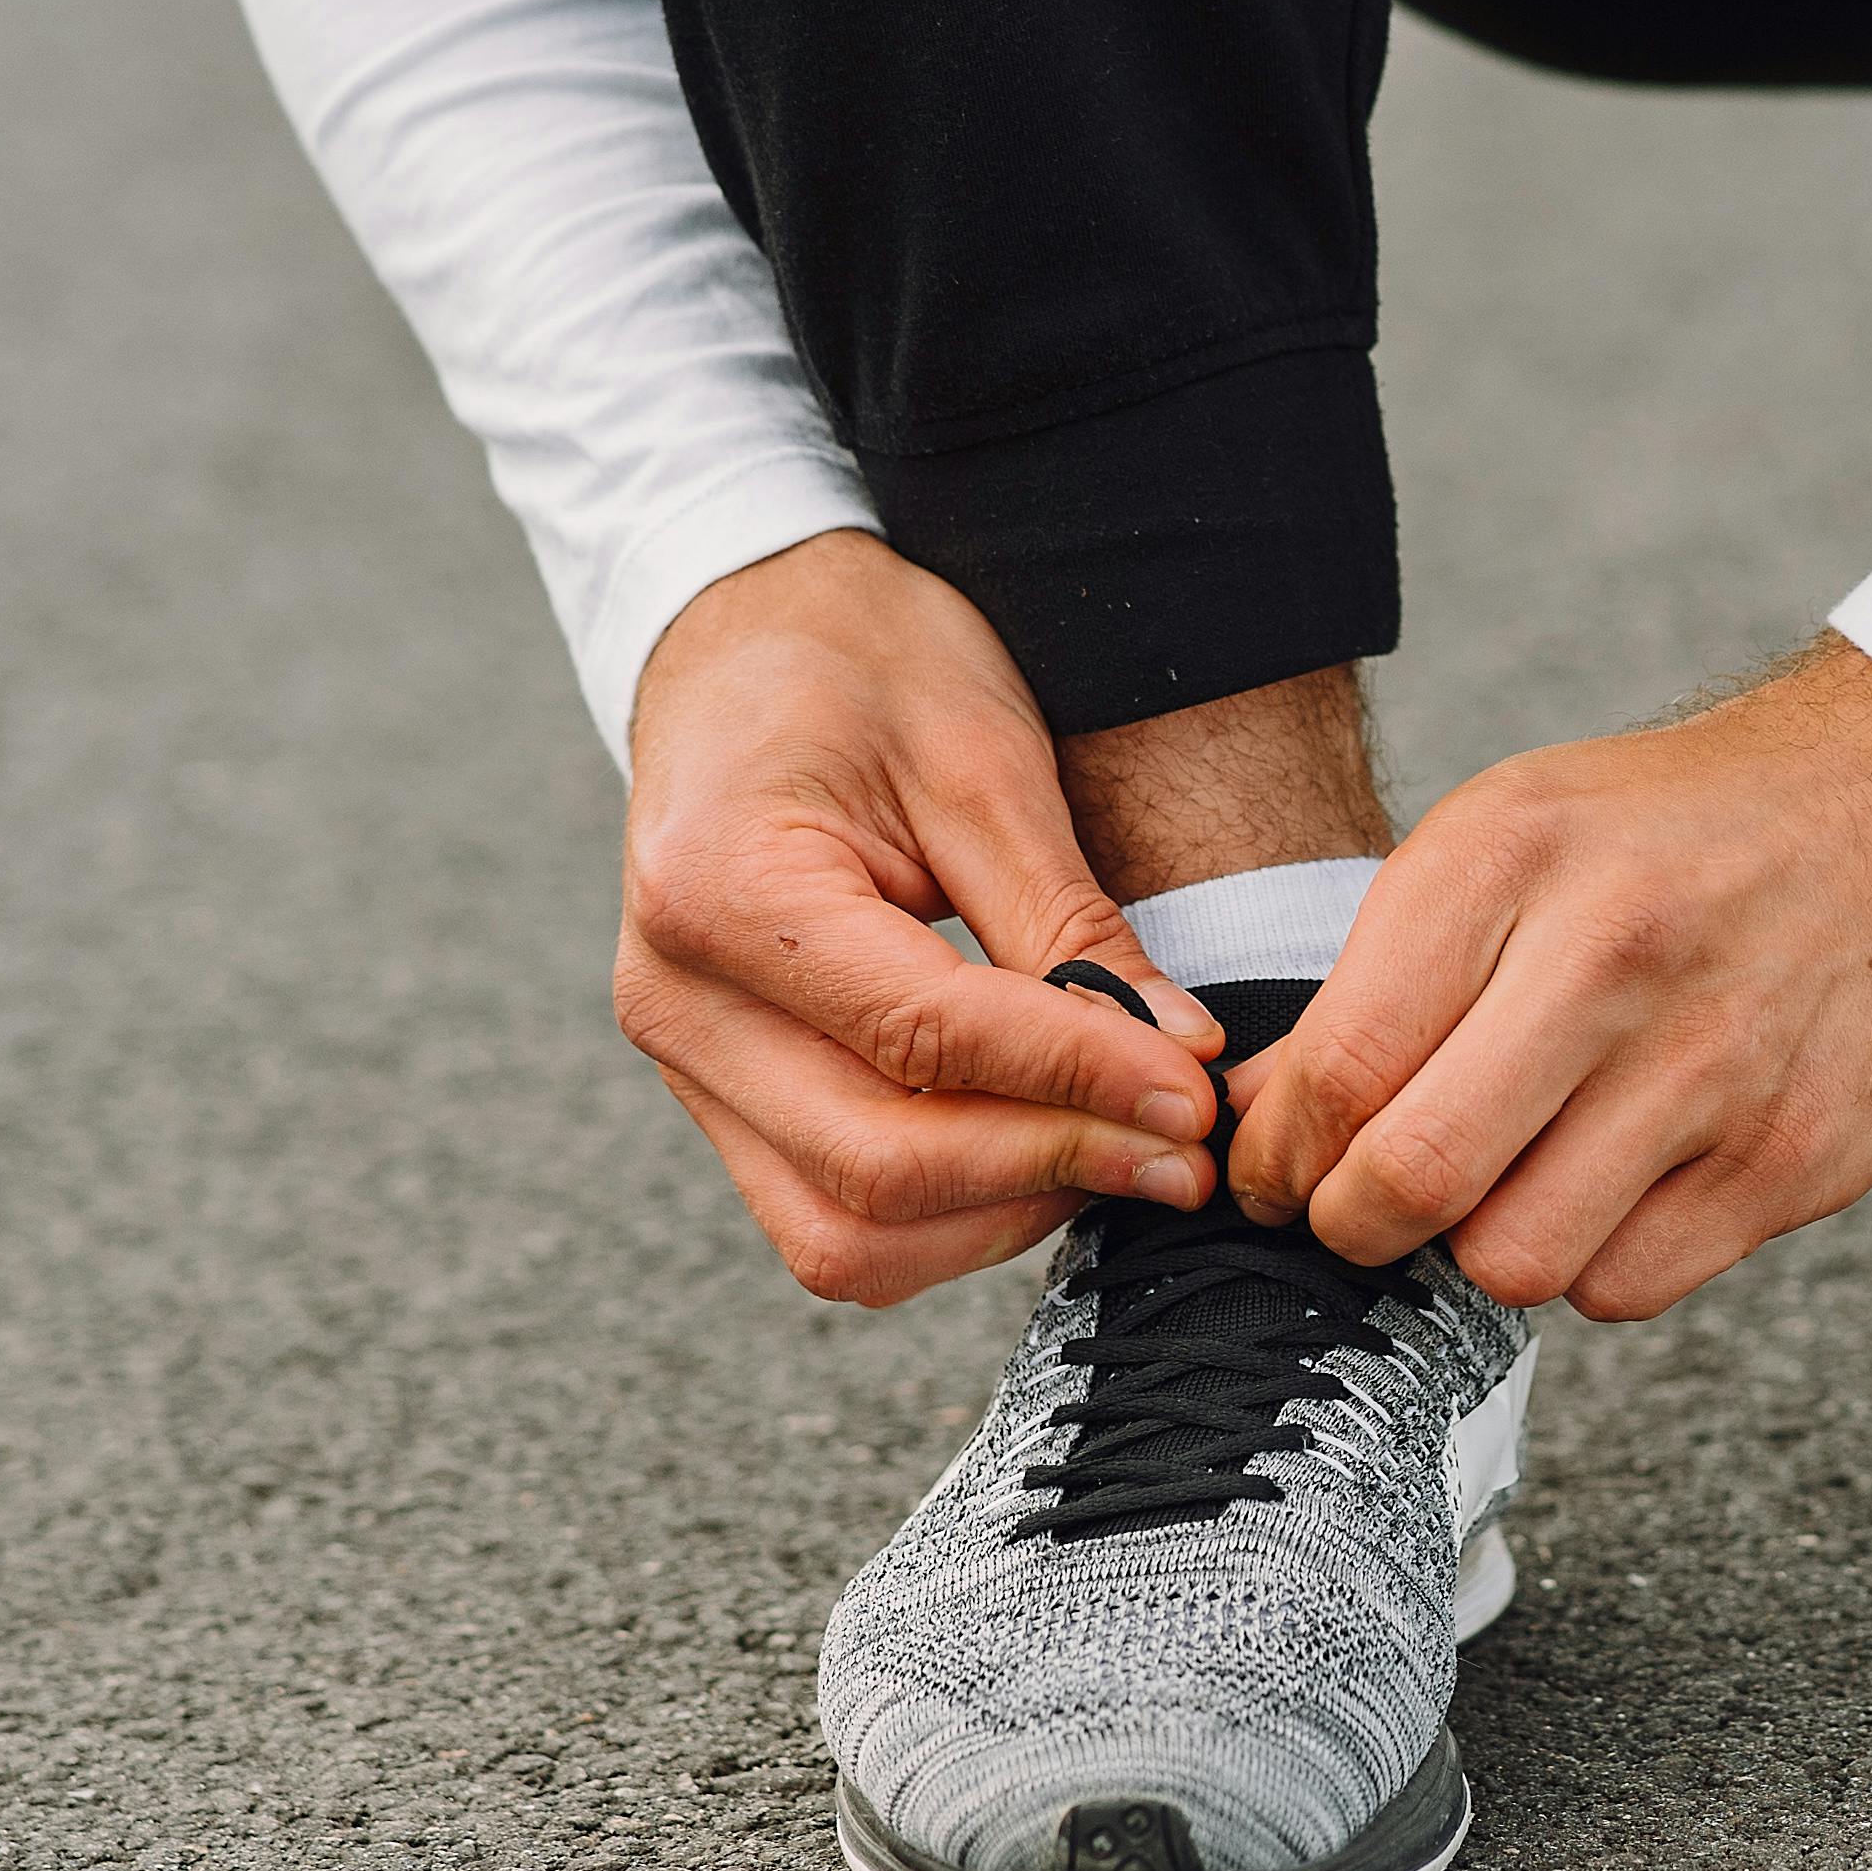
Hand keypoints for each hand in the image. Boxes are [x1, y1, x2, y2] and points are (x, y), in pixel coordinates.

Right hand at [614, 535, 1228, 1303]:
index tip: (1195, 1094)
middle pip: (875, 1167)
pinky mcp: (720, 1098)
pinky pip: (831, 1219)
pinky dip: (951, 1217)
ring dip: (1002, 1216)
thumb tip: (1178, 1058)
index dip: (1076, 1079)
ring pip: (846, 1234)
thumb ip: (1070, 921)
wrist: (741, 637)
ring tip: (1125, 1153)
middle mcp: (676, 1001)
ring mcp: (686, 1064)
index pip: (922, 1038)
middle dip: (1051, 1168)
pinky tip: (1044, 1152)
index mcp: (719, 891)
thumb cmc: (860, 666)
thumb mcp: (980, 759)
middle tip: (1186, 1151)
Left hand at [1223, 639, 1871, 1320]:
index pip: (1342, 1067)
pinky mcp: (1797, 1154)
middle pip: (1414, 1180)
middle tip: (1365, 1210)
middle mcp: (1618, 953)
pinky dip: (1595, 1261)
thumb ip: (1382, 974)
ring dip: (1482, 1249)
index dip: (1284, 1153)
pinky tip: (1613, 1184)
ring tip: (1507, 1184)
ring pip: (1518, 1261)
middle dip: (1355, 1225)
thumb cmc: (1674, 836)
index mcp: (1516, 857)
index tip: (1283, 1171)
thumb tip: (1254, 1118)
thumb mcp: (1511, 836)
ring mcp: (1720, 1063)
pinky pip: (1628, 1286)